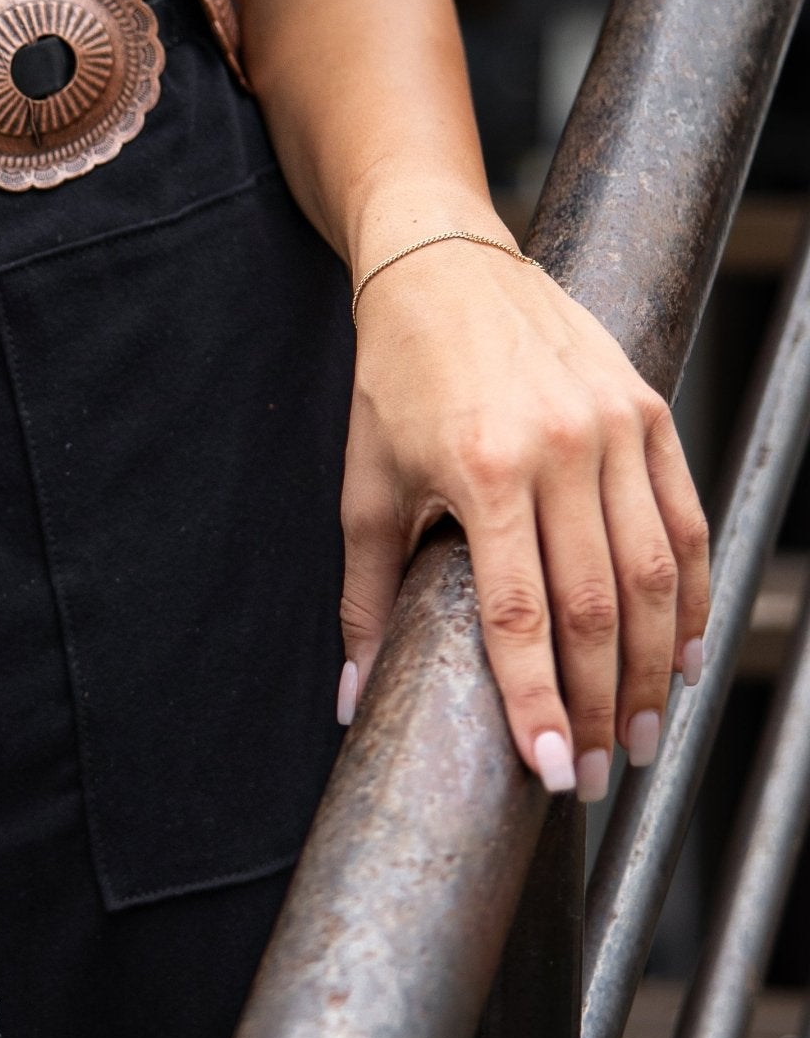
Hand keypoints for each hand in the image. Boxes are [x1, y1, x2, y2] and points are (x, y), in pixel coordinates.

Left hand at [338, 235, 708, 798]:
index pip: (518, 615)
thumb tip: (349, 698)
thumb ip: (362, 597)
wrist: (442, 264)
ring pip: (654, 571)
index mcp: (482, 471)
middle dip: (601, 704)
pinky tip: (678, 652)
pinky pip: (683, 519)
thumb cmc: (393, 379)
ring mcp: (613, 428)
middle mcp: (559, 450)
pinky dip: (688, 592)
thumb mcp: (365, 486)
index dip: (537, 701)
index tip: (549, 769)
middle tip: (599, 772)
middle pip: (596, 605)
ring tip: (644, 734)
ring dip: (653, 664)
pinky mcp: (647, 411)